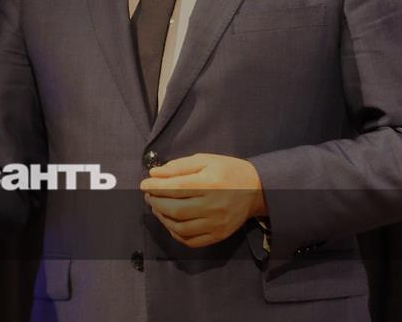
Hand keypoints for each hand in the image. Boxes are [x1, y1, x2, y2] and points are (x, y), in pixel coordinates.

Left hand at [139, 153, 267, 247]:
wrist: (257, 189)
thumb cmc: (228, 171)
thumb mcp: (205, 160)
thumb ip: (179, 166)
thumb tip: (155, 174)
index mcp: (210, 183)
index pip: (175, 188)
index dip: (155, 187)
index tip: (144, 184)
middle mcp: (213, 206)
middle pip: (175, 210)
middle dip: (156, 202)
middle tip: (149, 195)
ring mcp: (216, 224)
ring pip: (180, 228)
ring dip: (162, 218)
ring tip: (157, 207)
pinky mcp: (218, 235)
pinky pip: (190, 241)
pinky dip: (175, 233)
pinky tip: (170, 222)